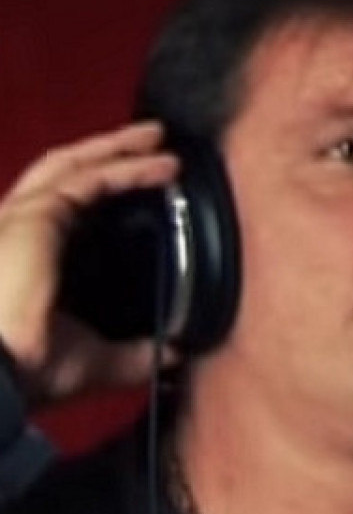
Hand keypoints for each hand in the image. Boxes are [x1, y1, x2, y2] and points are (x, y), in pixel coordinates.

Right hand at [0, 122, 179, 405]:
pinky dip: (129, 167)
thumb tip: (174, 353)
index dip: (99, 188)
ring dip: (120, 148)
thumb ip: (135, 354)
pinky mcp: (38, 215)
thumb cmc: (32, 369)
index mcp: (26, 257)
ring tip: (159, 140)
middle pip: (66, 173)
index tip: (141, 184)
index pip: (64, 208)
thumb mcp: (98, 360)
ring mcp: (23, 216)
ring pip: (76, 165)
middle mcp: (18, 228)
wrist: (1, 373)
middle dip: (109, 151)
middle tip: (153, 141)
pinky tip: (162, 166)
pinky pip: (92, 179)